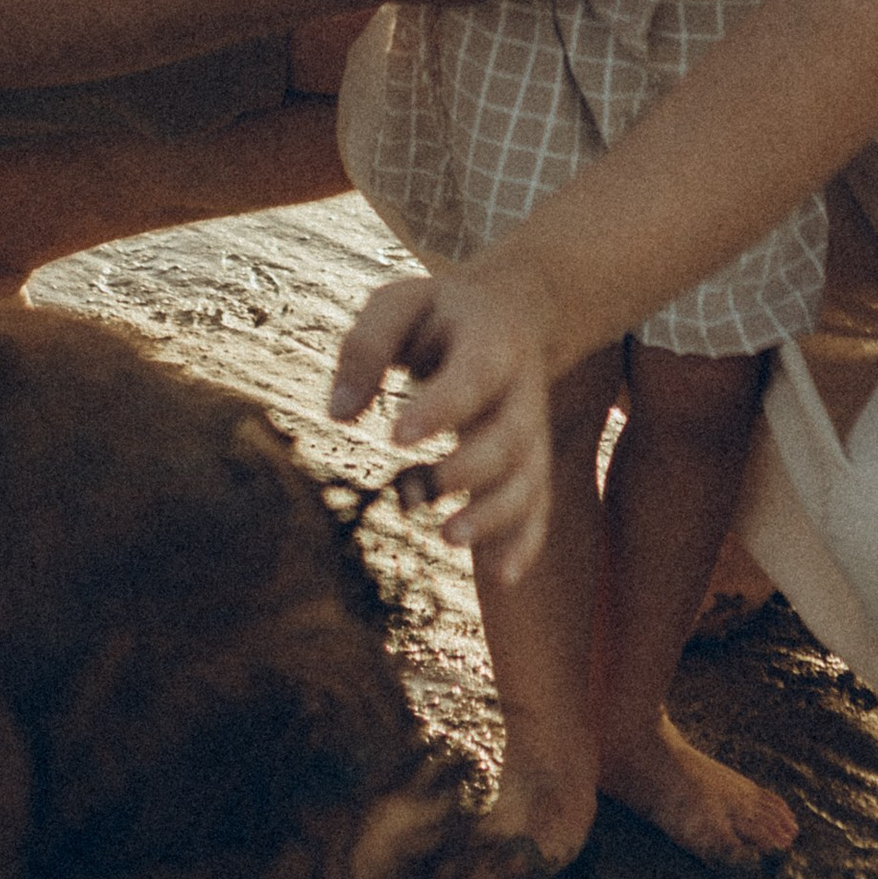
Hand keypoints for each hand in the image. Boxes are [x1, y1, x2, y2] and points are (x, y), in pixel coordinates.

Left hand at [328, 267, 554, 583]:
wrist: (517, 312)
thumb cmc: (441, 312)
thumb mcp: (401, 302)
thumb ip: (367, 346)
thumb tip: (338, 414)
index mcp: (491, 341)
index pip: (473, 376)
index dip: (441, 407)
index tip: (397, 437)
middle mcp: (522, 390)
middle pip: (510, 437)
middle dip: (469, 470)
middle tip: (416, 493)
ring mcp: (533, 431)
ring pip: (529, 479)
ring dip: (497, 515)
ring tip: (449, 538)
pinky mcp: (531, 463)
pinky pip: (539, 505)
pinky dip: (526, 542)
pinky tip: (500, 576)